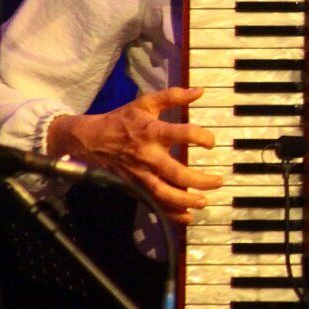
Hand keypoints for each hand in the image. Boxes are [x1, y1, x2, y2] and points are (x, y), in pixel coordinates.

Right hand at [47, 87, 221, 222]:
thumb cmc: (122, 120)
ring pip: (164, 193)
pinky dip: (170, 213)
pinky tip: (187, 216)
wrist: (90, 139)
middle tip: (217, 181)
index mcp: (152, 132)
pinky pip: (154, 202)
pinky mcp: (135, 186)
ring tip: (204, 202)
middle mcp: (148, 156)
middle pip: (176, 172)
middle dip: (199, 180)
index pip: (182, 134)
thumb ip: (173, 96)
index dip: (201, 137)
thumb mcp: (145, 103)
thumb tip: (198, 91)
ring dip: (186, 200)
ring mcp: (140, 174)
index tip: (211, 142)